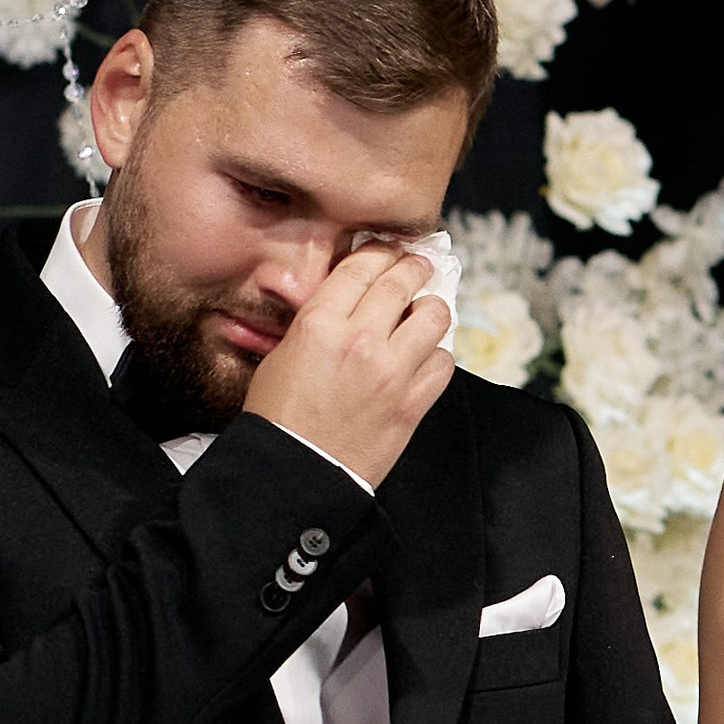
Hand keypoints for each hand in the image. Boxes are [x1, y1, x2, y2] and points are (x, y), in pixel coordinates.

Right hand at [243, 243, 453, 486]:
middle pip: (403, 282)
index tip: (391, 249)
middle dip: (415, 267)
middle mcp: (360, 341)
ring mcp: (391, 372)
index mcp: (320, 324)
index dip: (382, 250)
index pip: (362, 266)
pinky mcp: (412, 404)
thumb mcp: (283, 354)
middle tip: (419, 265)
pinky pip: (443, 363)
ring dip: (431, 309)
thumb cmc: (280, 416)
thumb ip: (318, 320)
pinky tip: (423, 358)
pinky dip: (437, 356)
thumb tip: (348, 294)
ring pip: (434, 316)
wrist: (293, 474)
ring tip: (424, 313)